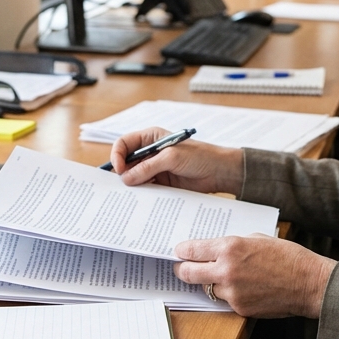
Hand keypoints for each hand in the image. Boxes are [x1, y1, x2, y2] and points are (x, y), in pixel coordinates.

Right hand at [111, 127, 243, 193]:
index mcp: (150, 138)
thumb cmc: (200, 156)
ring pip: (134, 177)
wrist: (219, 172)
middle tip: (122, 186)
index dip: (118, 155)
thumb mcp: (171, 158)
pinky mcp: (161, 182)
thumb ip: (147, 167)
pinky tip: (141, 200)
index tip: (120, 169)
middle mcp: (150, 152)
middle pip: (126, 162)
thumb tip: (126, 178)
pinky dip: (142, 193)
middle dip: (123, 173)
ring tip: (131, 195)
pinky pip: (145, 188)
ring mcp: (155, 168)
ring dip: (132, 185)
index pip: (124, 144)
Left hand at [172, 234, 335, 317]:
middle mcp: (226, 270)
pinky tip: (245, 288)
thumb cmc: (289, 257)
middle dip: (182, 270)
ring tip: (223, 277)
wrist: (309, 283)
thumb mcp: (259, 238)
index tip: (178, 252)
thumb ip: (234, 244)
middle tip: (182, 268)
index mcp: (231, 247)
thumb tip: (216, 248)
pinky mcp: (239, 308)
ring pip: (207, 288)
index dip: (181, 251)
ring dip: (211, 283)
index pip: (192, 250)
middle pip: (188, 273)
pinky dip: (230, 294)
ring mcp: (232, 292)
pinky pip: (226, 300)